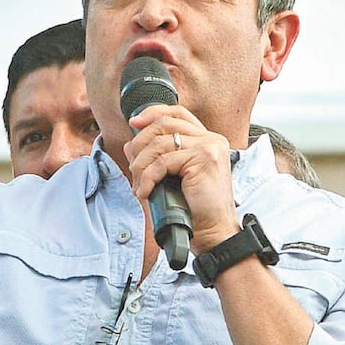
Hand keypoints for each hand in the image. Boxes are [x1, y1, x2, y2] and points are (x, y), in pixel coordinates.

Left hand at [124, 104, 239, 253]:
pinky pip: (162, 162)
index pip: (177, 113)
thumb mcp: (172, 178)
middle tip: (134, 169)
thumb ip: (155, 158)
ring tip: (140, 185)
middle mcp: (211, 139)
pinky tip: (146, 192)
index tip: (134, 123)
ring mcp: (209, 147)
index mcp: (207, 140)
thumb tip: (130, 145)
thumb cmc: (196, 209)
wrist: (214, 232)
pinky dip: (148, 178)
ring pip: (159, 143)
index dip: (153, 113)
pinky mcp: (204, 159)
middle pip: (164, 123)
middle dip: (140, 145)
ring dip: (141, 165)